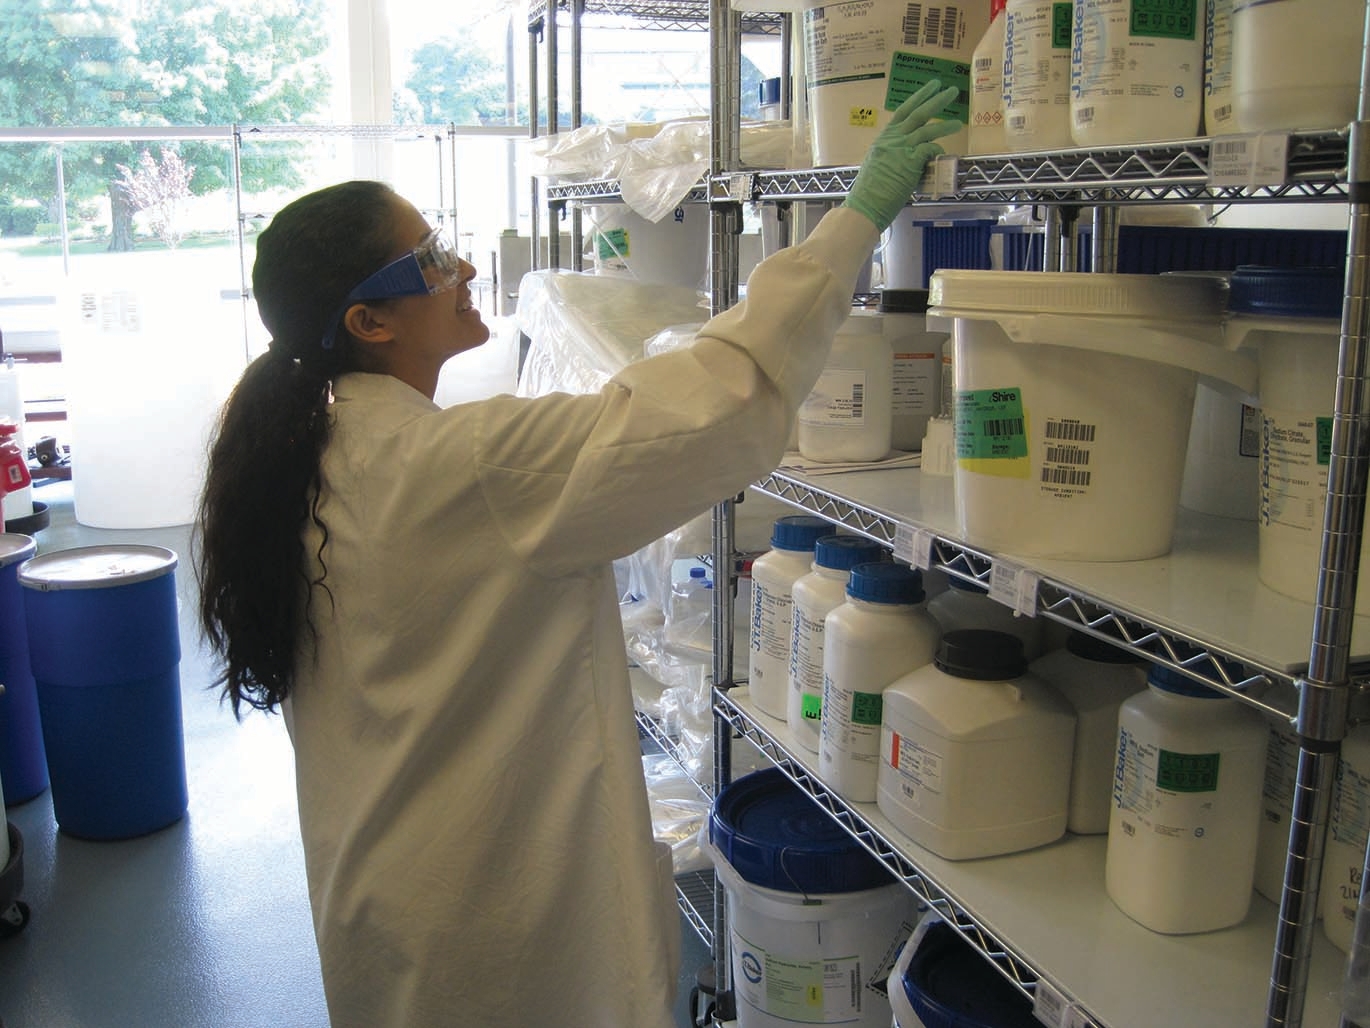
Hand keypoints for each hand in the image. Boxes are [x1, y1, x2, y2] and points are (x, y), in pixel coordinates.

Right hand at [841, 80, 962, 231]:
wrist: (865, 205)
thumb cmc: (870, 192)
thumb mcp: (879, 164)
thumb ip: (894, 154)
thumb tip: (911, 154)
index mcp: (884, 138)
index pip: (903, 111)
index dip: (919, 97)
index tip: (931, 87)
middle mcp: (892, 139)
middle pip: (918, 114)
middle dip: (936, 100)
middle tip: (951, 91)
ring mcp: (901, 149)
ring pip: (927, 130)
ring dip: (945, 126)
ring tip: (957, 123)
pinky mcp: (910, 162)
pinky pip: (930, 150)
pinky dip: (937, 151)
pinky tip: (941, 155)